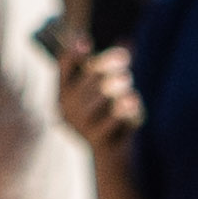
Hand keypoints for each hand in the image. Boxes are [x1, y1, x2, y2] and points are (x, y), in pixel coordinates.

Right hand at [57, 38, 141, 152]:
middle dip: (111, 65)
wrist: (110, 157)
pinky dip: (130, 107)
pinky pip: (117, 114)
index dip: (74, 53)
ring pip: (106, 93)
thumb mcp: (106, 90)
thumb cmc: (107, 116)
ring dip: (123, 88)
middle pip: (91, 76)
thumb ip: (112, 67)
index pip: (64, 68)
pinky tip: (135, 104)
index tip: (85, 40)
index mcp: (62, 95)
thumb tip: (128, 41)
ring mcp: (80, 124)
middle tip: (125, 61)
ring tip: (129, 94)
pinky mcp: (97, 138)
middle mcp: (66, 109)